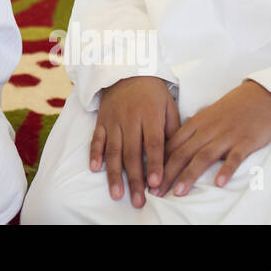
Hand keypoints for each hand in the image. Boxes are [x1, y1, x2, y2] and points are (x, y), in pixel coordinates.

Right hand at [90, 75, 179, 208]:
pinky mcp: (101, 120)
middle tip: (139, 201)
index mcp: (150, 115)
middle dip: (135, 179)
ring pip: (113, 151)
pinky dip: (94, 154)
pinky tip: (95, 169)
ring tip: (117, 194)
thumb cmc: (153, 92)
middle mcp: (130, 119)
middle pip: (132, 153)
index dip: (154, 165)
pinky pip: (96, 139)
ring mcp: (113, 120)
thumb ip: (172, 131)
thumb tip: (175, 157)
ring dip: (114, 174)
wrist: (127, 69)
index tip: (156, 184)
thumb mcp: (169, 106)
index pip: (153, 144)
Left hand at [157, 79, 270, 197]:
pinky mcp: (245, 141)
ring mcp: (226, 136)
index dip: (158, 163)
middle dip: (167, 174)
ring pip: (203, 157)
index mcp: (196, 124)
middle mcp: (207, 130)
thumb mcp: (208, 118)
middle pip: (183, 154)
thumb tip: (175, 150)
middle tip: (155, 193)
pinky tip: (219, 183)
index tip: (148, 180)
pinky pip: (234, 157)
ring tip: (178, 192)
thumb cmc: (233, 109)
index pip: (172, 145)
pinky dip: (225, 170)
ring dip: (189, 175)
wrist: (262, 96)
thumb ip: (193, 133)